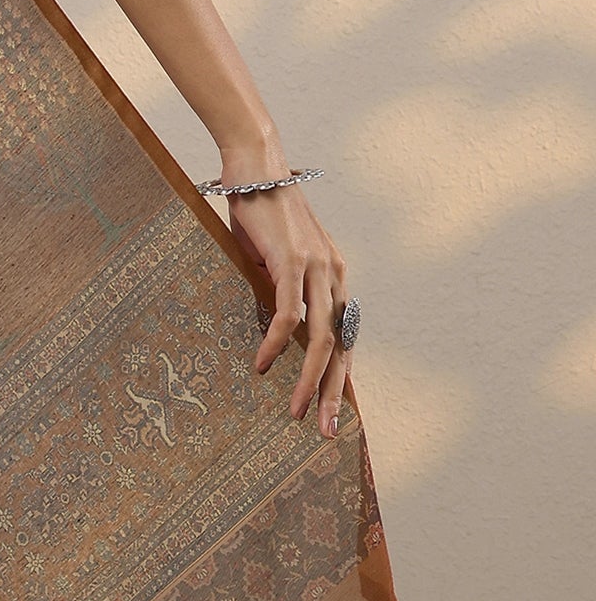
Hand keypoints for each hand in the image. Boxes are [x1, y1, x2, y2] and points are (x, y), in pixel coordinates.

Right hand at [223, 179, 351, 437]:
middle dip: (335, 395)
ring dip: (309, 381)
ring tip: (297, 412)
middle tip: (328, 432)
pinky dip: (274, 345)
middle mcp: (334, 276)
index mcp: (334, 278)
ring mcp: (316, 270)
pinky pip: (286, 315)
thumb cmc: (260, 213)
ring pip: (320, 339)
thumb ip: (278, 289)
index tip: (335, 412)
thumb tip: (268, 325)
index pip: (344, 339)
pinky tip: (261, 366)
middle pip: (341, 348)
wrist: (256, 168)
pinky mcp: (291, 263)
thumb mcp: (272, 259)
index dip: (340, 378)